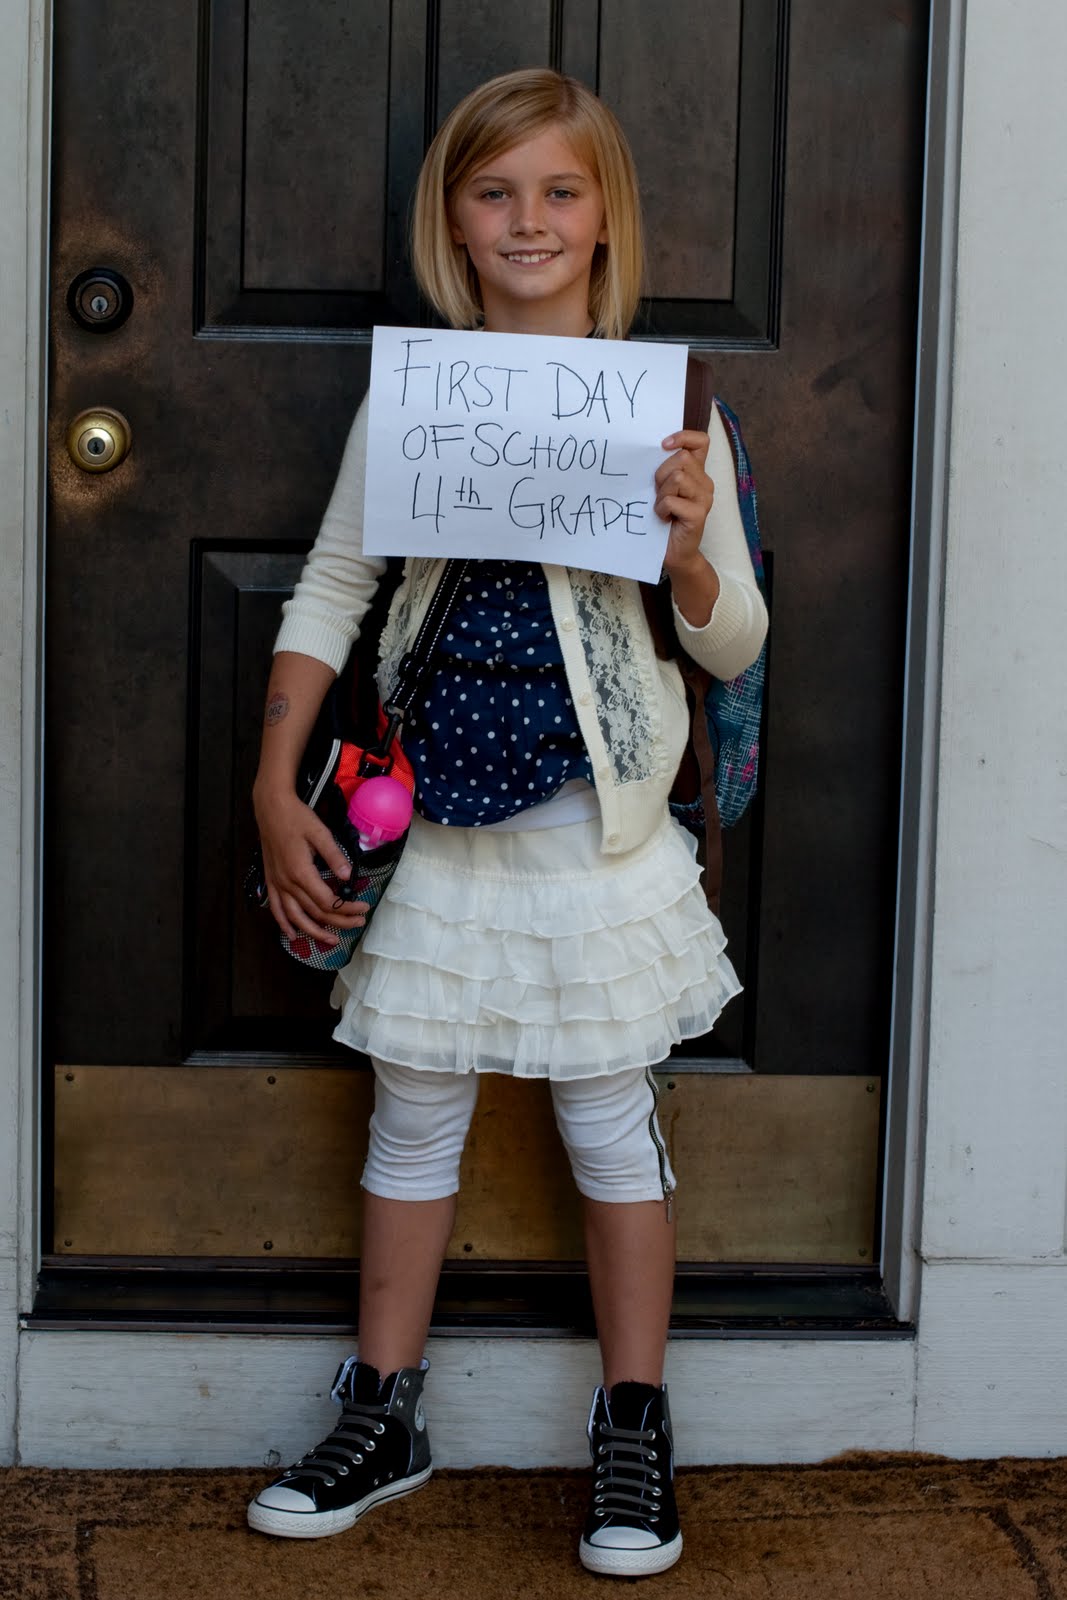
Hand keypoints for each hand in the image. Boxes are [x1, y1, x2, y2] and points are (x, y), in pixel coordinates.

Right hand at [253, 785, 369, 945]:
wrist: (270, 807)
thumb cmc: (296, 817)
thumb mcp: (320, 832)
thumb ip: (335, 856)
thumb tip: (349, 877)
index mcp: (301, 872)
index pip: (327, 901)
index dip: (347, 909)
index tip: (363, 907)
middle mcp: (287, 883)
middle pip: (315, 912)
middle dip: (338, 921)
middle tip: (358, 924)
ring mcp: (277, 884)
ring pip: (295, 917)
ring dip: (314, 931)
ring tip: (331, 940)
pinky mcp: (271, 881)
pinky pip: (276, 909)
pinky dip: (284, 924)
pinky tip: (292, 935)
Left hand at [655, 430, 714, 571]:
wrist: (673, 553)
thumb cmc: (664, 518)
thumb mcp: (662, 488)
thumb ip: (664, 469)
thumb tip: (650, 449)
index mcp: (697, 472)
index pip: (700, 441)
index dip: (683, 437)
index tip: (663, 445)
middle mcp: (705, 482)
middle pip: (681, 458)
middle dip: (661, 473)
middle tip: (657, 493)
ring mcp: (704, 498)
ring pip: (678, 478)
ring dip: (661, 493)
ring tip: (661, 507)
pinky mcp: (698, 514)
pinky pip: (672, 500)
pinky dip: (661, 509)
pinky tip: (663, 518)